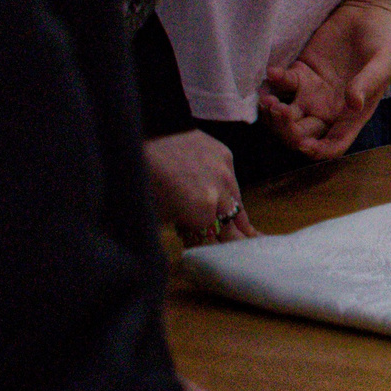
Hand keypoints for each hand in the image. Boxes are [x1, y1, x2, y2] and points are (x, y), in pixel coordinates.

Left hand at [144, 130, 256, 245]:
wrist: (144, 128)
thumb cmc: (142, 176)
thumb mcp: (154, 213)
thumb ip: (180, 228)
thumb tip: (191, 235)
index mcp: (203, 210)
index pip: (215, 243)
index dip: (212, 253)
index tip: (211, 261)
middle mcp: (222, 192)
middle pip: (235, 226)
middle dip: (234, 241)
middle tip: (244, 252)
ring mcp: (227, 171)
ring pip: (237, 203)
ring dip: (236, 218)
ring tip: (248, 234)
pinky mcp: (225, 154)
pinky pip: (230, 181)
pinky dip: (226, 191)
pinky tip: (223, 198)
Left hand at [259, 0, 390, 158]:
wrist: (374, 10)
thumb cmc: (387, 38)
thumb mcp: (387, 59)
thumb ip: (370, 81)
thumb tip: (353, 103)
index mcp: (353, 114)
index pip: (333, 145)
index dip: (316, 151)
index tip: (303, 143)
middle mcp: (330, 108)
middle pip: (302, 134)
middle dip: (287, 131)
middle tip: (281, 111)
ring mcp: (313, 91)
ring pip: (286, 115)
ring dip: (274, 114)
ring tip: (269, 100)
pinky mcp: (301, 71)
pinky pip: (281, 85)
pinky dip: (273, 83)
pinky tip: (273, 72)